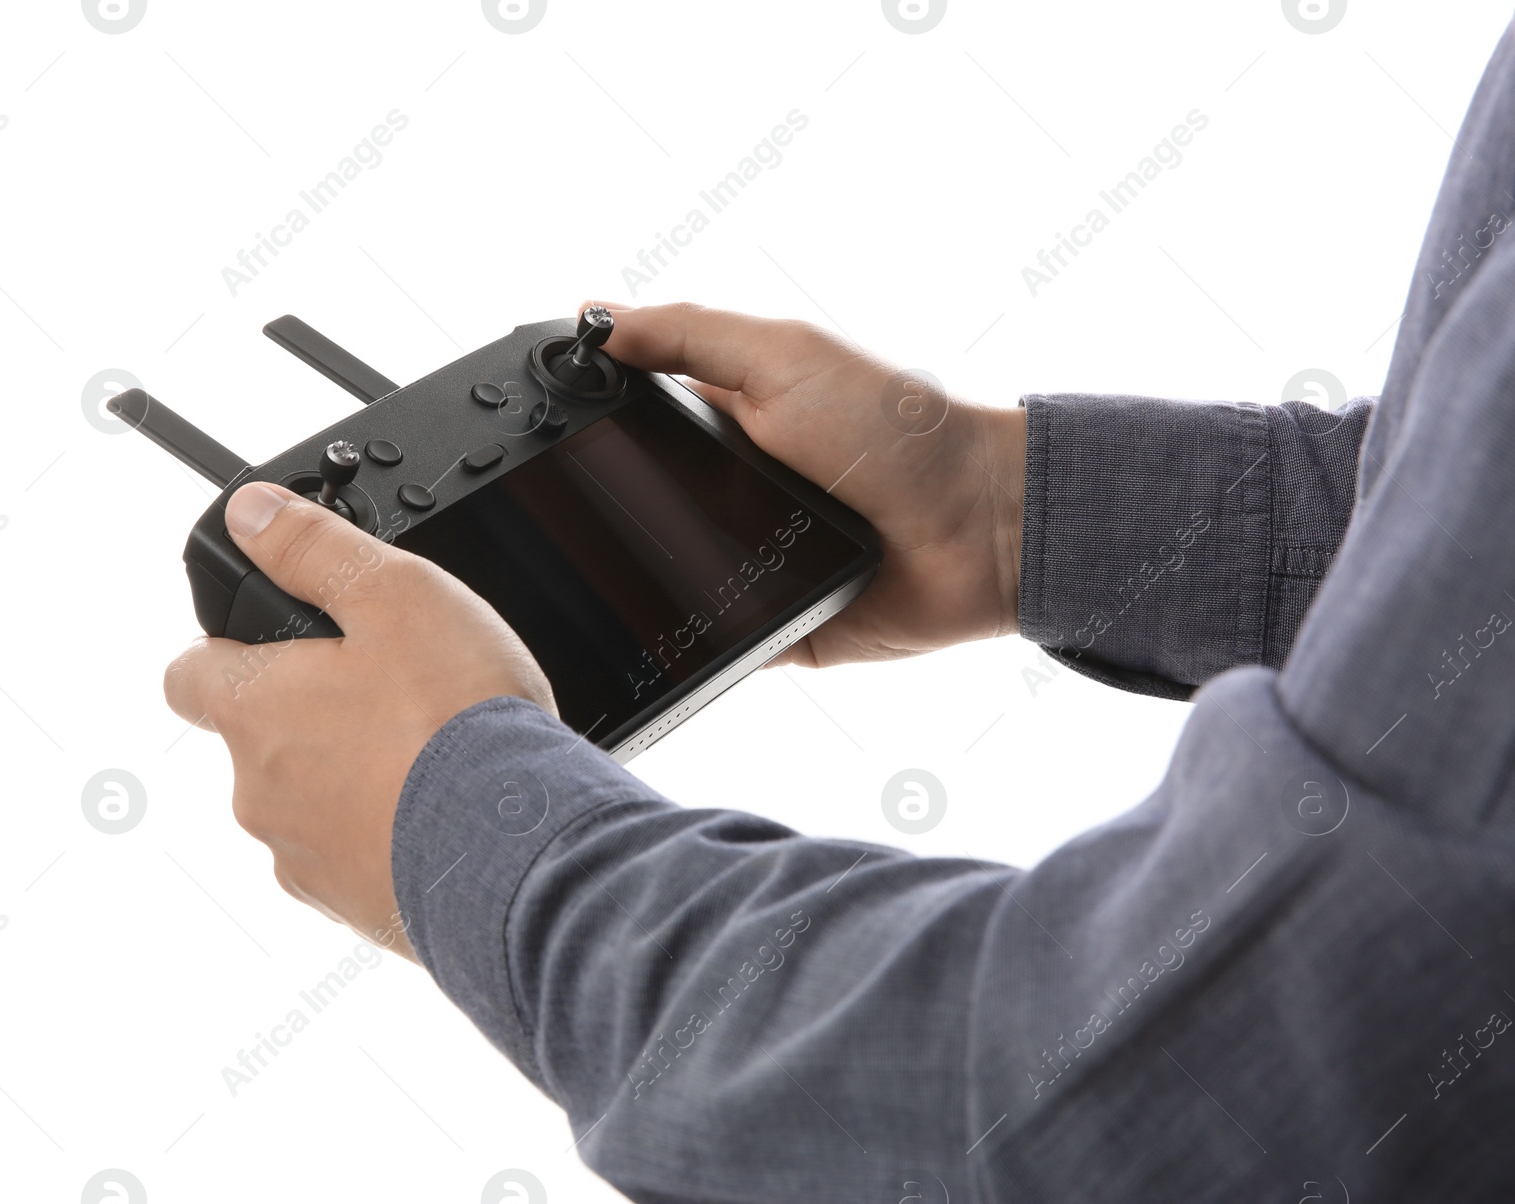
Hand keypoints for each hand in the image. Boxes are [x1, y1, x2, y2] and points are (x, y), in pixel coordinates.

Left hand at [162, 482, 556, 958]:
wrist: (518, 850)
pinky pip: (353, 858)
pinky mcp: (353, 908)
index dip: (227, 647)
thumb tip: (253, 515)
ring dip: (350, 777)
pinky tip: (443, 813)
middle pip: (257, 739)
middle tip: (390, 692)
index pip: (189, 672)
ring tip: (430, 755)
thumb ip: (316, 548)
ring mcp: (302, 858)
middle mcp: (258, 791)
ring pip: (307, 801)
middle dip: (310, 713)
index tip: (280, 640)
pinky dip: (385, 834)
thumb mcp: (398, 595)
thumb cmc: (457, 723)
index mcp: (255, 708)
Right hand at [590, 301, 1026, 665]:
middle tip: (550, 518)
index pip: (635, 424)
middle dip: (601, 514)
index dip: (588, 425)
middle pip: (637, 507)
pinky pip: (711, 644)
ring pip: (663, 581)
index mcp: (729, 423)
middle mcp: (733, 494)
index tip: (534, 426)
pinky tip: (649, 639)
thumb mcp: (784, 356)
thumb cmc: (898, 430)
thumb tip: (594, 316)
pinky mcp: (772, 628)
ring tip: (591, 582)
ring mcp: (751, 564)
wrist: (980, 528)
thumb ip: (690, 334)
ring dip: (639, 580)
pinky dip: (687, 641)